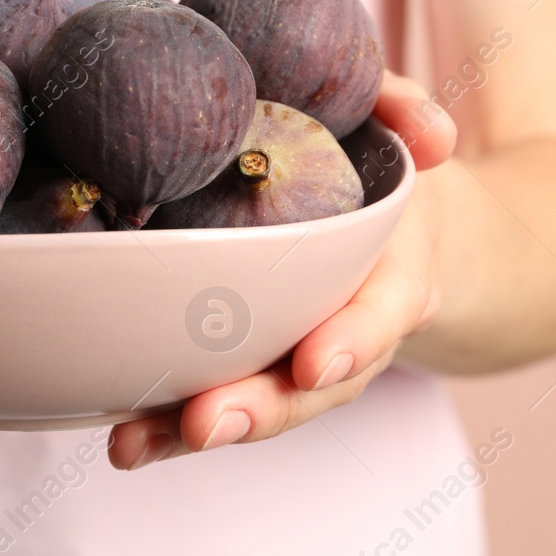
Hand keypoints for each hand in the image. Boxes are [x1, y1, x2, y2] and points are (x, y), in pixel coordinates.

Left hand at [106, 72, 457, 469]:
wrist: (395, 228)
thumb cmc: (376, 165)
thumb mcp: (393, 126)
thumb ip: (405, 111)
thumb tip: (433, 138)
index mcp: (396, 274)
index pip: (385, 312)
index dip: (354, 339)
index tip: (313, 362)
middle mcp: (351, 333)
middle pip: (315, 387)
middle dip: (262, 408)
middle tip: (206, 422)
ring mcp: (300, 359)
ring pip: (262, 408)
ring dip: (196, 430)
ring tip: (134, 444)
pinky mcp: (254, 367)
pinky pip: (218, 400)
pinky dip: (169, 427)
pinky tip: (122, 443)